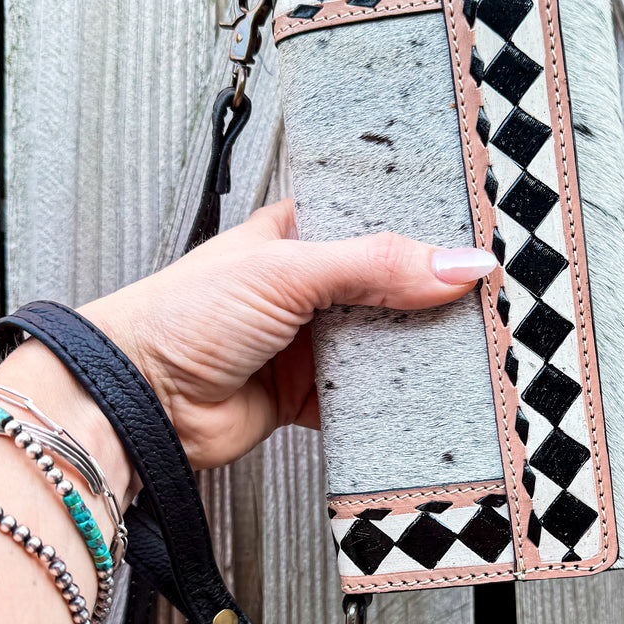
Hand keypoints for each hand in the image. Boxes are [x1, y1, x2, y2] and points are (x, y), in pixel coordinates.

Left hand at [80, 199, 494, 473]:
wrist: (137, 401)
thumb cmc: (181, 317)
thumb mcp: (286, 271)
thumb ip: (374, 265)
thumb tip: (457, 264)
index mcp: (294, 235)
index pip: (372, 221)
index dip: (421, 228)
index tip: (475, 235)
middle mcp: (305, 287)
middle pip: (388, 287)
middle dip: (429, 297)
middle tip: (487, 299)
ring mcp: (307, 344)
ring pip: (382, 344)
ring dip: (414, 351)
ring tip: (470, 347)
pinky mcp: (308, 397)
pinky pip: (365, 399)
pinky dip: (391, 402)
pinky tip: (423, 396)